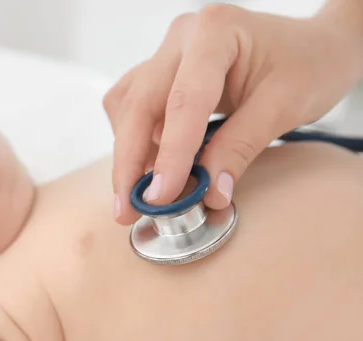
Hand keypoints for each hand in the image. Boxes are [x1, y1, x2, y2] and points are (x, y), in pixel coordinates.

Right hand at [104, 3, 362, 224]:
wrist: (312, 46)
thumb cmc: (308, 65)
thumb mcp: (284, 107)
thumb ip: (241, 148)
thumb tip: (208, 193)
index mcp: (215, 32)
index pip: (184, 101)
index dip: (169, 154)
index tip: (160, 198)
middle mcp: (182, 38)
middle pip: (138, 104)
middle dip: (128, 162)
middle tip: (126, 210)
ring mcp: (167, 54)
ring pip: (126, 106)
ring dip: (128, 153)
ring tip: (140, 194)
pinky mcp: (161, 73)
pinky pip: (132, 107)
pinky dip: (136, 142)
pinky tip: (150, 168)